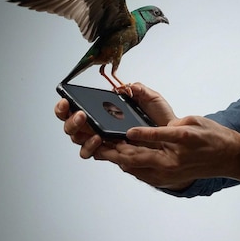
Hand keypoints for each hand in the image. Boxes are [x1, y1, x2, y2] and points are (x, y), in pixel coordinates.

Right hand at [54, 82, 177, 158]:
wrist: (174, 136)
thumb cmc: (160, 118)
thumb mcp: (150, 98)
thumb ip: (137, 88)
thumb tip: (122, 87)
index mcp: (102, 111)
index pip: (75, 108)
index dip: (65, 106)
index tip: (66, 100)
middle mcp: (98, 126)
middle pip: (71, 125)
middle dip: (69, 119)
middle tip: (80, 113)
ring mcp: (103, 141)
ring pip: (78, 140)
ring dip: (79, 133)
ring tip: (92, 129)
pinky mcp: (110, 153)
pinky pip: (93, 153)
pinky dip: (91, 147)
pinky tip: (99, 139)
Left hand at [93, 115, 239, 188]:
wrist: (229, 158)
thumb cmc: (214, 138)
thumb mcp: (196, 122)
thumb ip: (173, 125)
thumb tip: (153, 130)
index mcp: (183, 141)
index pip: (157, 135)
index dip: (141, 133)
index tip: (127, 130)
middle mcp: (174, 160)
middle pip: (138, 157)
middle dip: (114, 150)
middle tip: (97, 143)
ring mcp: (169, 173)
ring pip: (135, 167)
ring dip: (117, 159)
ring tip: (101, 151)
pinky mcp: (167, 179)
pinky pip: (141, 174)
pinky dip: (128, 166)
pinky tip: (119, 159)